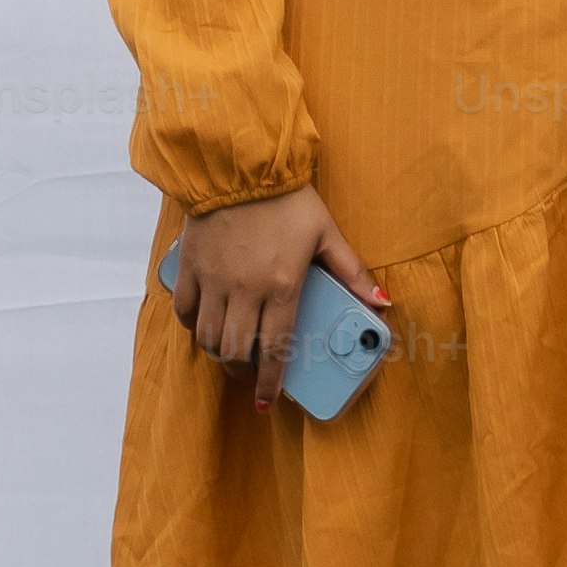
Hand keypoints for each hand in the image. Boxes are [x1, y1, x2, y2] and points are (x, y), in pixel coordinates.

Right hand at [172, 183, 383, 412]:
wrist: (239, 163)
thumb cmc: (286, 196)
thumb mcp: (325, 231)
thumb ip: (352, 271)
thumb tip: (382, 301)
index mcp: (282, 286)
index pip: (274, 349)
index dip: (270, 383)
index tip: (268, 403)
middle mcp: (244, 289)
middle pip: (236, 351)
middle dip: (243, 373)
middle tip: (250, 375)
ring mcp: (213, 279)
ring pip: (207, 337)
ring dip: (218, 354)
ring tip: (229, 354)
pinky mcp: (189, 266)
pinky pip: (184, 309)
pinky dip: (191, 325)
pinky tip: (202, 326)